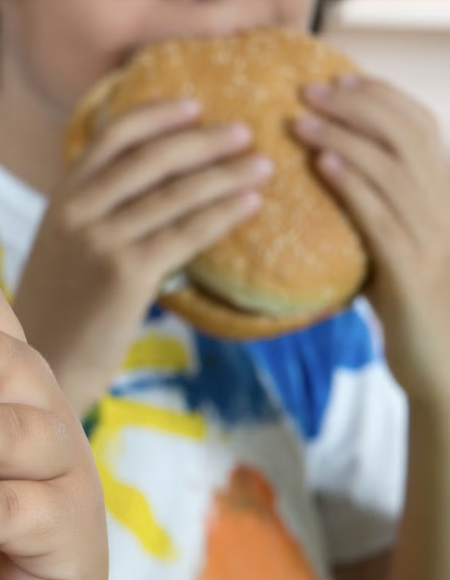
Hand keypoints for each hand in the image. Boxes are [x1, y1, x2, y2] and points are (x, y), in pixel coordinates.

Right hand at [14, 99, 269, 415]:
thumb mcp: (64, 251)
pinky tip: (251, 205)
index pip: (111, 137)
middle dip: (203, 140)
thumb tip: (156, 193)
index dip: (156, 115)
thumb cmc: (61, 312)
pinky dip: (223, 214)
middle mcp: (77, 212)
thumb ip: (95, 216)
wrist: (42, 365)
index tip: (194, 105)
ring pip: (176, 194)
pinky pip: (187, 234)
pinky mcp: (126, 274)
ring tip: (263, 165)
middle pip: (151, 158)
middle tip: (245, 132)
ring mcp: (100, 241)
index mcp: (61, 200)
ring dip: (226, 175)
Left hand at [295, 76, 449, 392]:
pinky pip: (381, 217)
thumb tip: (328, 178)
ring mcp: (432, 239)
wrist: (443, 368)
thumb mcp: (395, 250)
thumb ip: (376, 213)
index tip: (337, 80)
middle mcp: (445, 208)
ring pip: (391, 171)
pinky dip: (352, 185)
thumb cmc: (412, 308)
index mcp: (443, 197)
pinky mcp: (412, 272)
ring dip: (342, 138)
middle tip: (306, 91)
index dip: (380, 98)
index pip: (420, 128)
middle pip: (405, 137)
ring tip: (300, 121)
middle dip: (354, 107)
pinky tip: (323, 164)